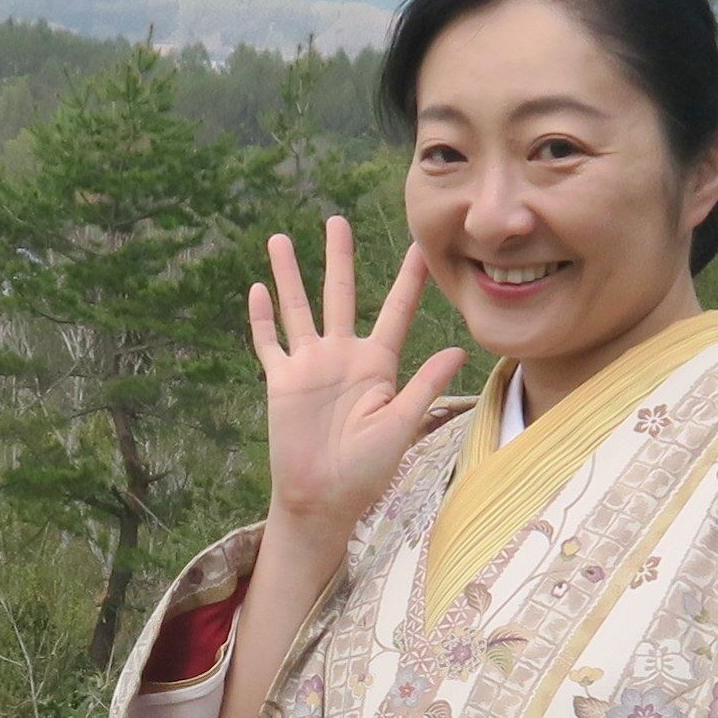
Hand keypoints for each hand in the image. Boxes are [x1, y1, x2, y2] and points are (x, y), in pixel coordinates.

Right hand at [249, 215, 466, 537]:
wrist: (322, 497)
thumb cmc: (367, 471)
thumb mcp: (401, 425)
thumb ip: (424, 385)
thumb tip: (460, 349)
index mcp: (377, 365)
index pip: (396, 312)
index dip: (408, 280)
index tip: (420, 246)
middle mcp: (343, 357)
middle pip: (341, 295)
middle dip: (339, 258)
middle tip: (337, 220)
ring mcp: (309, 366)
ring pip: (298, 308)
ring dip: (290, 275)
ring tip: (280, 238)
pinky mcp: (281, 381)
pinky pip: (269, 342)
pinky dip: (261, 317)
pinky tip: (257, 288)